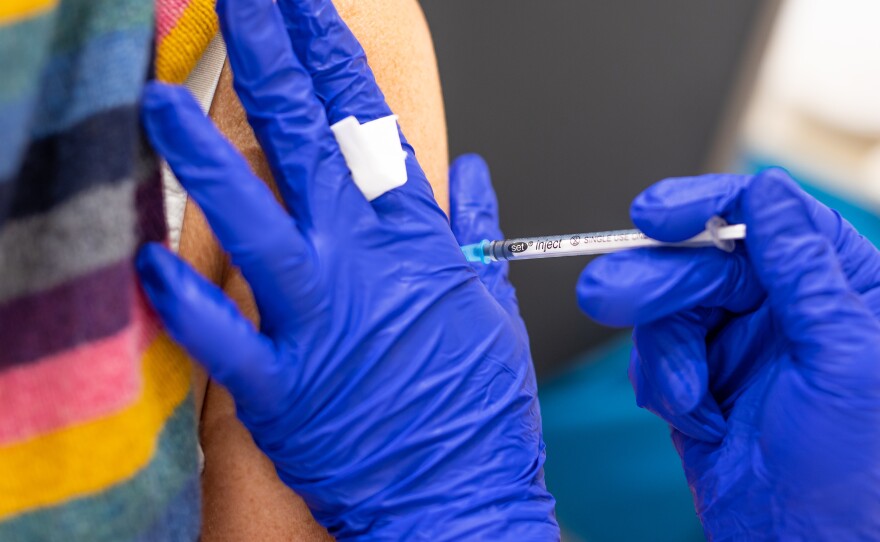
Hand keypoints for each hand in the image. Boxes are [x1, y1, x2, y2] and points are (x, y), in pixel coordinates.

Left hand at [136, 0, 556, 538]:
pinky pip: (222, 336)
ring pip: (253, 223)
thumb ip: (474, 227)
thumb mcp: (493, 302)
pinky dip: (185, 300)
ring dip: (205, 159)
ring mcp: (318, 322)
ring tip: (162, 101)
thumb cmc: (477, 404)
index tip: (306, 7)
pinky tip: (147, 259)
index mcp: (413, 238)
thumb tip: (471, 171)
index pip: (367, 122)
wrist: (463, 492)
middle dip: (272, 60)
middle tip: (246, 1)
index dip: (332, 55)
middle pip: (307, 143)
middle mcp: (361, 266)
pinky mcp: (282, 386)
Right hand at [577, 168, 879, 539]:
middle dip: (655, 283)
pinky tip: (694, 416)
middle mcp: (786, 307)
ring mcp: (739, 341)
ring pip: (668, 307)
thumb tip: (769, 194)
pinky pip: (655, 353)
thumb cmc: (854, 478)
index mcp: (840, 288)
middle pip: (703, 260)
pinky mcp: (701, 375)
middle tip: (606, 295)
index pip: (768, 214)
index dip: (706, 205)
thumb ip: (804, 269)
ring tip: (685, 398)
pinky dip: (661, 382)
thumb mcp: (844, 360)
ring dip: (665, 353)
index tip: (654, 215)